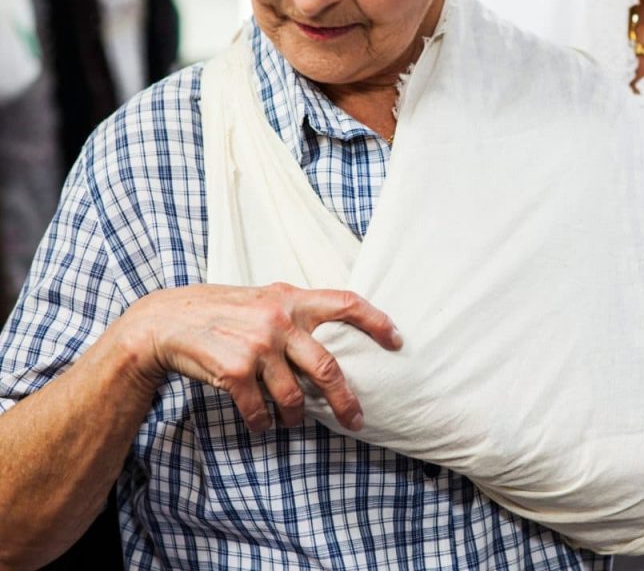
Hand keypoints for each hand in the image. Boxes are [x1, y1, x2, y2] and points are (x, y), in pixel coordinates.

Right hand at [118, 282, 400, 432]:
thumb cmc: (221, 311)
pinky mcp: (234, 370)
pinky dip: (263, 423)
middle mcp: (279, 320)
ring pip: (295, 397)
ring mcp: (257, 346)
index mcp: (291, 299)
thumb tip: (333, 338)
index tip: (397, 341)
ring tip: (294, 422)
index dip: (377, 321)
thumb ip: (294, 312)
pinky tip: (262, 425)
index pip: (346, 303)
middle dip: (345, 401)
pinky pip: (260, 410)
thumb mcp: (262, 299)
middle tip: (356, 420)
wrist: (165, 321)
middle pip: (329, 368)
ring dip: (297, 417)